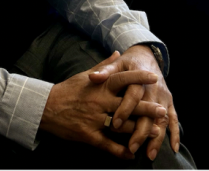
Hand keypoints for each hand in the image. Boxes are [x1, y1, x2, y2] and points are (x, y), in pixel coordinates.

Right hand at [39, 51, 166, 159]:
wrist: (46, 107)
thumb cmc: (68, 90)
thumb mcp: (85, 75)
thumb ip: (104, 66)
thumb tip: (117, 53)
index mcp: (99, 86)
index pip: (122, 78)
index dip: (138, 77)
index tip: (153, 77)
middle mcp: (98, 101)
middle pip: (126, 104)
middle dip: (146, 107)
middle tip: (162, 110)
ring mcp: (94, 119)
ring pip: (121, 125)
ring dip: (139, 130)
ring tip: (155, 133)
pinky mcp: (88, 135)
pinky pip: (108, 145)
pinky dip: (121, 151)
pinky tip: (132, 154)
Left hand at [89, 45, 178, 160]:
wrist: (147, 56)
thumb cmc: (128, 62)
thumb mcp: (117, 63)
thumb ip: (105, 70)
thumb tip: (93, 78)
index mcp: (139, 76)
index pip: (133, 94)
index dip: (125, 109)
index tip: (115, 125)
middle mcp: (153, 87)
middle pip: (149, 111)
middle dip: (141, 130)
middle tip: (132, 147)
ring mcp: (163, 96)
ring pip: (161, 119)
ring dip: (156, 137)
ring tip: (148, 154)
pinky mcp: (169, 101)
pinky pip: (174, 119)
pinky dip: (175, 133)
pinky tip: (173, 148)